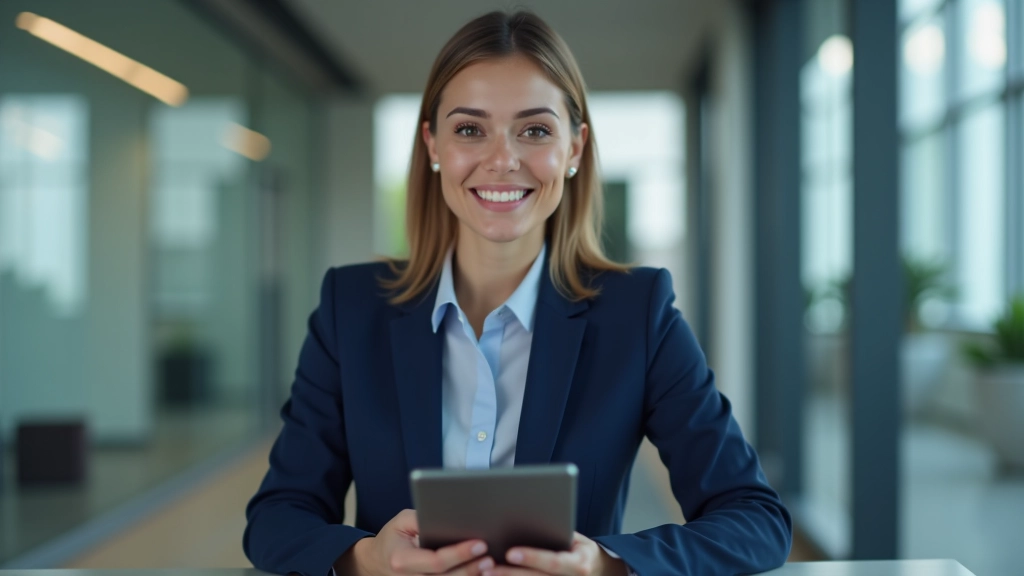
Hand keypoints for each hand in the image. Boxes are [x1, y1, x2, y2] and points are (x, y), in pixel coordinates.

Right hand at [337, 509, 494, 575]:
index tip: (479, 544)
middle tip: (490, 558)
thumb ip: (420, 518)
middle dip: (470, 568)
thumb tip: (446, 515)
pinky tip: (479, 574)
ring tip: (491, 567)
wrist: (376, 561)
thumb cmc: (393, 537)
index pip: (436, 561)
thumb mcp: (401, 521)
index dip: (459, 553)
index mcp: (402, 560)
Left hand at [487, 533, 627, 575]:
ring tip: (485, 574)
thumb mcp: (576, 538)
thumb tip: (531, 517)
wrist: (596, 570)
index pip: (553, 563)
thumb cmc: (579, 549)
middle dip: (511, 574)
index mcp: (579, 564)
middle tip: (488, 568)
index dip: (532, 558)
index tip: (510, 552)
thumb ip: (557, 532)